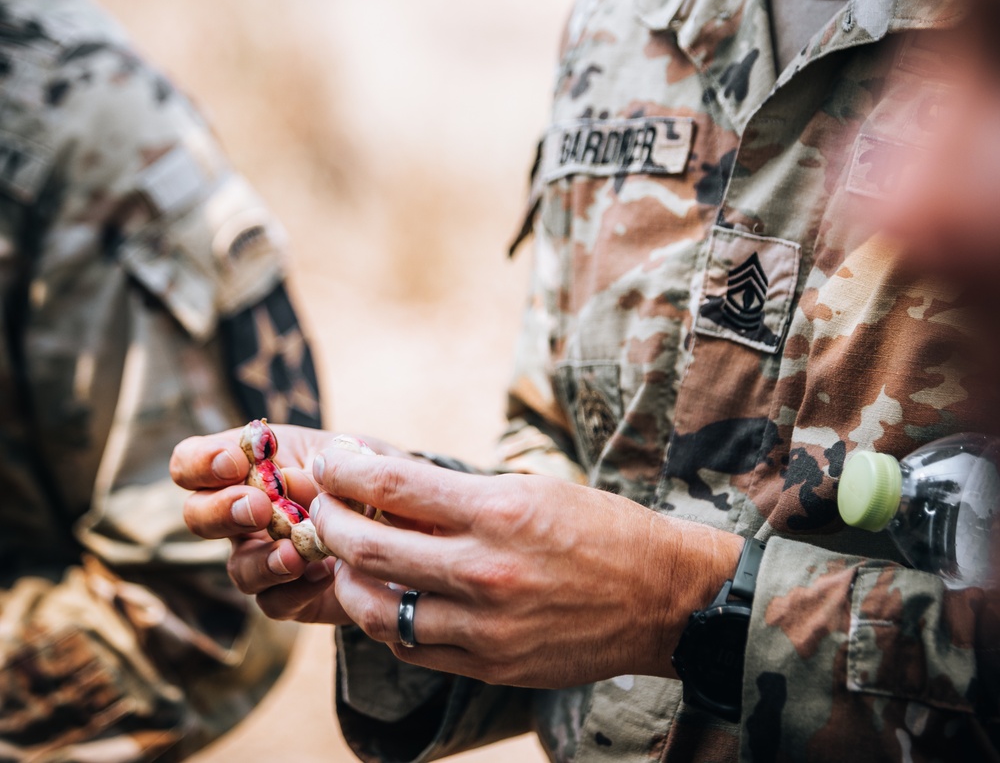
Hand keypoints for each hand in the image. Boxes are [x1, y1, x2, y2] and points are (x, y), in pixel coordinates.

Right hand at [170, 425, 406, 623]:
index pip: (190, 463)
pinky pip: (272, 603)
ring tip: (295, 553)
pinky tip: (324, 573)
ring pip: (236, 568)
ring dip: (263, 560)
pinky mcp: (288, 596)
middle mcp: (243, 512)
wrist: (404, 515)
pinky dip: (296, 589)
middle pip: (196, 516)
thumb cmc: (366, 470)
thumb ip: (318, 461)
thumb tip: (288, 483)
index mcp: (247, 464)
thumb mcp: (347, 450)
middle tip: (259, 508)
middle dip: (223, 511)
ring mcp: (261, 556)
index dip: (200, 464)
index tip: (234, 464)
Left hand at [310, 446, 742, 687]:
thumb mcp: (532, 489)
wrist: (662, 597)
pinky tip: (381, 597)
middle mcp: (484, 570)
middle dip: (329, 519)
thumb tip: (389, 481)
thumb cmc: (599, 529)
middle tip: (319, 505)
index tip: (331, 460)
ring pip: (378, 606)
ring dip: (346, 576)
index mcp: (498, 511)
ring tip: (342, 556)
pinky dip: (384, 620)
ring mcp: (484, 627)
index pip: (393, 484)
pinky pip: (411, 647)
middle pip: (369, 545)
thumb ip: (460, 493)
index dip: (348, 470)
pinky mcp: (490, 666)